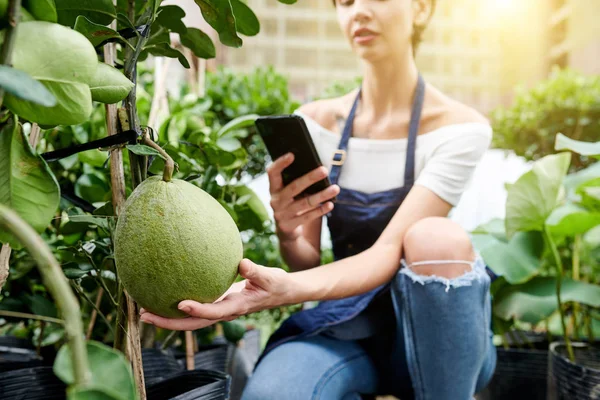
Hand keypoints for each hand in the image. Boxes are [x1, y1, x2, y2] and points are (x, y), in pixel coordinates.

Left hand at [139, 259, 291, 330]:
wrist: (281, 292)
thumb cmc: (276, 283)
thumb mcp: (270, 276)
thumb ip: (255, 270)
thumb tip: (241, 263)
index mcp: (238, 306)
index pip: (215, 312)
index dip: (198, 309)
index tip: (181, 304)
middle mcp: (225, 311)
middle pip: (194, 323)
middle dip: (170, 323)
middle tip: (145, 315)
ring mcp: (220, 309)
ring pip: (192, 320)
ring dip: (168, 319)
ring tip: (144, 311)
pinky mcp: (218, 303)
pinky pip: (195, 309)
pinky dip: (178, 308)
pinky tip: (163, 298)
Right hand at [267, 152, 339, 241]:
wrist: (285, 230)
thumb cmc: (291, 204)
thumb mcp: (288, 193)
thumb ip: (296, 182)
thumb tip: (317, 170)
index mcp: (273, 189)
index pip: (273, 173)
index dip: (280, 163)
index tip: (292, 154)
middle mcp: (275, 201)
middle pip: (294, 187)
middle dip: (310, 178)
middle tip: (324, 170)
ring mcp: (282, 214)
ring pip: (305, 202)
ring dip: (322, 195)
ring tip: (335, 188)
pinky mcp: (290, 225)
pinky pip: (308, 216)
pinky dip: (320, 210)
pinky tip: (330, 204)